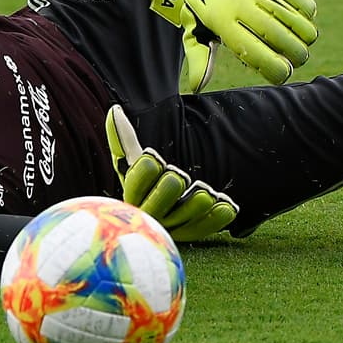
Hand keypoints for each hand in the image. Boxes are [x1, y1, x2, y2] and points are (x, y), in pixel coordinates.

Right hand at [105, 105, 237, 241]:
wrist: (154, 216)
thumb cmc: (143, 182)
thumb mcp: (130, 162)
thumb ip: (123, 139)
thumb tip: (115, 111)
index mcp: (132, 192)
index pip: (145, 169)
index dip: (150, 164)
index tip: (154, 160)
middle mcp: (150, 212)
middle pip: (170, 185)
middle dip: (175, 179)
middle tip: (179, 177)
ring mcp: (171, 225)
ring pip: (190, 210)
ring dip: (199, 198)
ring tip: (205, 192)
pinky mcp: (191, 232)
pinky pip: (205, 226)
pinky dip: (218, 216)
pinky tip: (227, 205)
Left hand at [148, 0, 317, 91]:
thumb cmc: (202, 18)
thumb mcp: (194, 38)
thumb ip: (200, 61)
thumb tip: (198, 87)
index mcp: (221, 23)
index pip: (254, 51)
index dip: (274, 67)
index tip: (283, 75)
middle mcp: (240, 4)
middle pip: (279, 35)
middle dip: (295, 54)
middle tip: (296, 61)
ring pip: (293, 17)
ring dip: (305, 35)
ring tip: (303, 44)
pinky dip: (307, 12)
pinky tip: (301, 22)